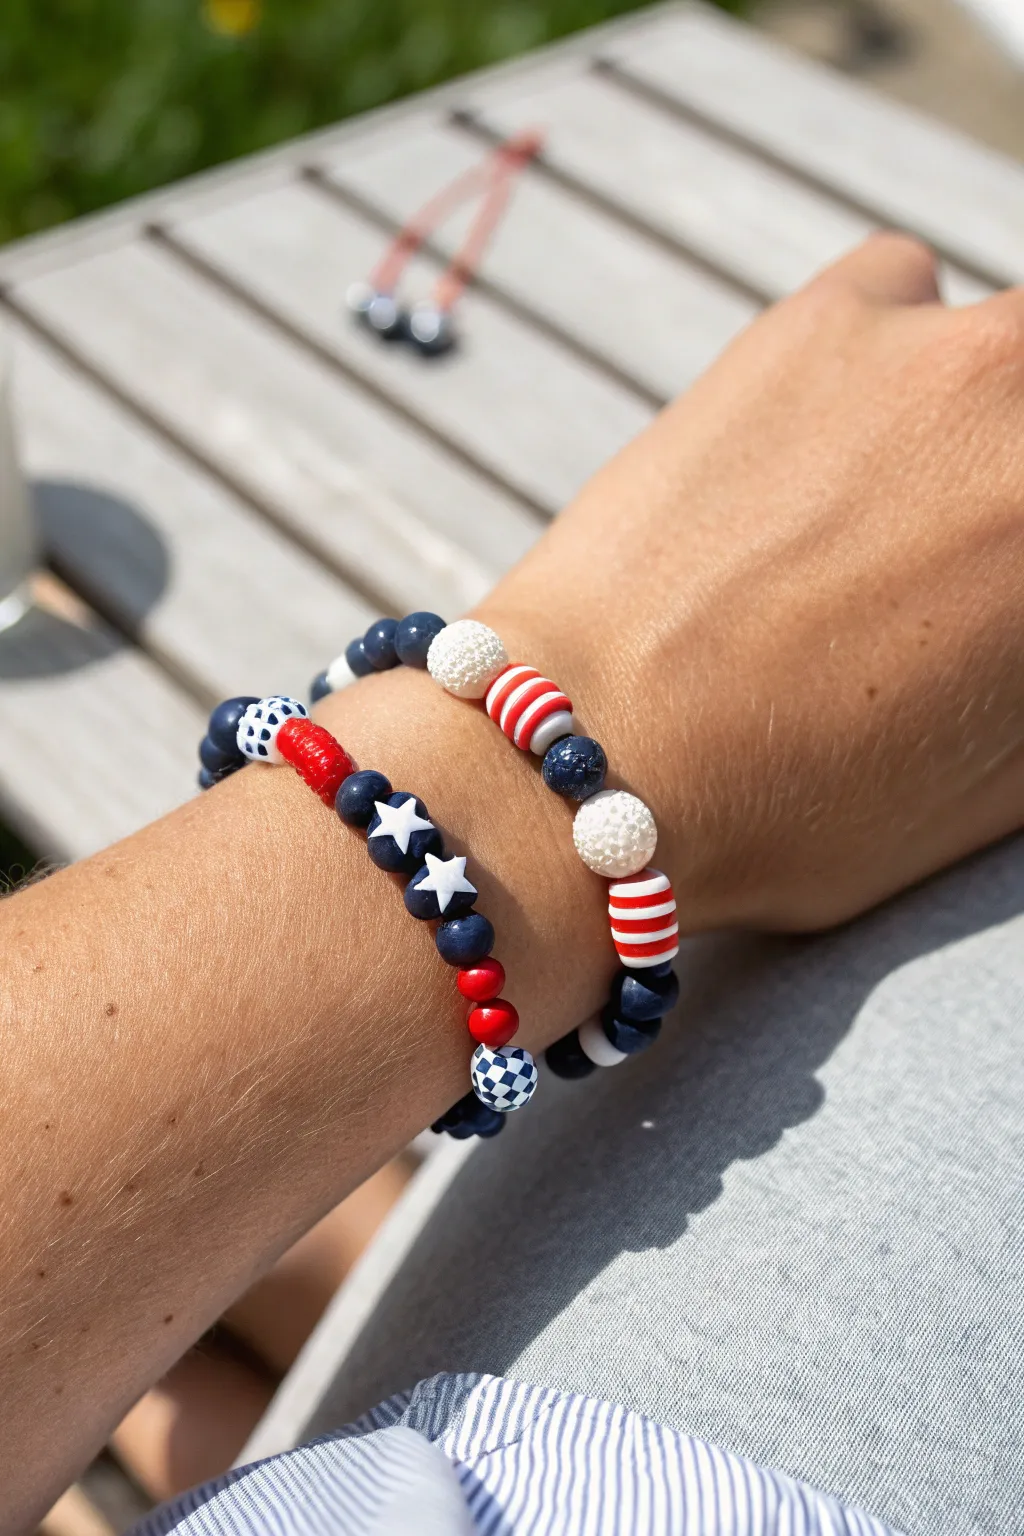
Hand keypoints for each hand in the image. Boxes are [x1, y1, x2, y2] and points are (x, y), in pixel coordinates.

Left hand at [477, 235, 1023, 930]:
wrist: (600, 748)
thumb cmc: (792, 804)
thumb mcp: (996, 786)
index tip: (1001, 589)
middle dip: (1015, 489)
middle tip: (968, 551)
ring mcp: (944, 352)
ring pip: (1012, 347)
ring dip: (982, 411)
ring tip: (903, 502)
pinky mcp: (826, 319)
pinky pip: (906, 289)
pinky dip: (895, 346)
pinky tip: (838, 430)